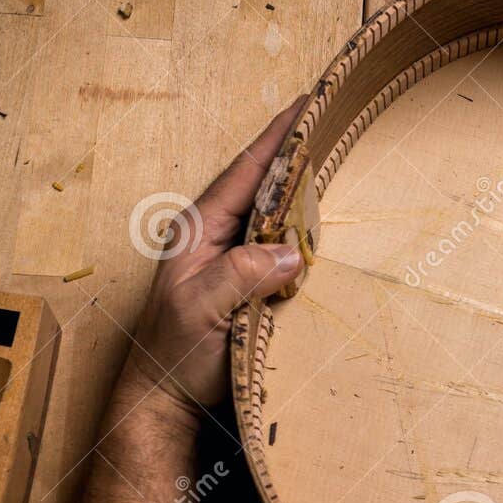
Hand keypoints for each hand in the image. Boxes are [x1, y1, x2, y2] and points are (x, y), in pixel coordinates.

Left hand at [121, 99, 305, 417]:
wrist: (165, 398)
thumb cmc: (175, 355)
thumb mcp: (203, 311)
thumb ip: (240, 275)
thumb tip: (289, 251)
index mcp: (199, 230)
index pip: (245, 171)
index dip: (277, 138)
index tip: (305, 104)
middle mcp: (216, 235)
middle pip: (262, 182)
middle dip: (295, 150)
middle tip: (332, 119)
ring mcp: (232, 258)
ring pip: (273, 211)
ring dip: (303, 187)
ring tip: (336, 156)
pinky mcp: (248, 282)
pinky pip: (281, 244)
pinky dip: (304, 227)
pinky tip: (324, 220)